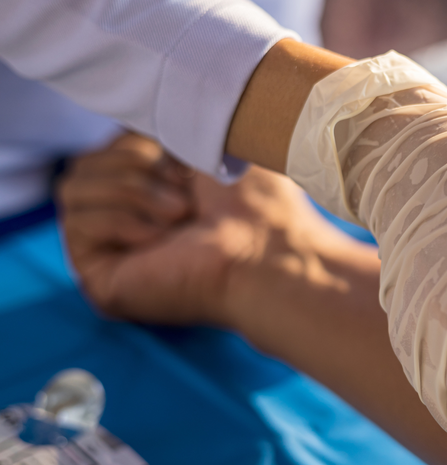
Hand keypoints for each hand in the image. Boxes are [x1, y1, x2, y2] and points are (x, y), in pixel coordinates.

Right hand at [59, 132, 325, 326]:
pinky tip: (161, 239)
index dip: (142, 142)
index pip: (108, 144)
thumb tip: (132, 101)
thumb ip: (171, 118)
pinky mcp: (99, 277)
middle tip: (186, 195)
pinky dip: (121, 221)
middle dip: (137, 166)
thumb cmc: (259, 201)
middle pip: (86, 161)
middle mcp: (129, 219)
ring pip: (74, 187)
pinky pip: (77, 222)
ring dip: (134, 191)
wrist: (268, 250)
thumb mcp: (213, 138)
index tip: (184, 161)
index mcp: (154, 187)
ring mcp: (112, 250)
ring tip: (180, 215)